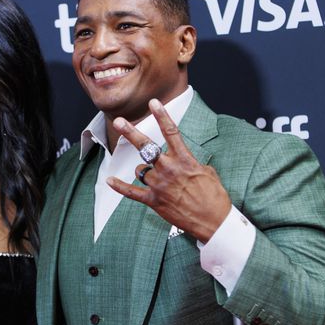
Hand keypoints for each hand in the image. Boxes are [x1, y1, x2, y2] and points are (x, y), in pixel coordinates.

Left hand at [107, 99, 231, 242]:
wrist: (213, 222)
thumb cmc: (214, 197)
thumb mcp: (207, 172)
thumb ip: (191, 162)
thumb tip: (184, 159)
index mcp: (184, 160)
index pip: (171, 132)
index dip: (161, 115)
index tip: (153, 103)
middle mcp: (169, 169)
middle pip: (146, 147)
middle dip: (131, 132)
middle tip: (119, 121)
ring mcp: (159, 185)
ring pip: (140, 170)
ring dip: (143, 170)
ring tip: (153, 175)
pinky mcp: (154, 201)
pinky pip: (132, 192)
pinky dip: (120, 187)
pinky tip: (110, 181)